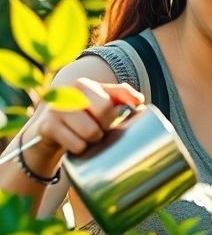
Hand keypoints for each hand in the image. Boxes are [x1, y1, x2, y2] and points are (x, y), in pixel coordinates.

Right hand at [26, 78, 142, 160]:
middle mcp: (68, 92)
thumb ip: (121, 96)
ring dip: (93, 140)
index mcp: (84, 85)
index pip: (116, 95)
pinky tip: (74, 142)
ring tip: (86, 135)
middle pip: (105, 112)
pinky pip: (78, 146)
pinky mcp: (48, 128)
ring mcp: (56, 110)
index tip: (123, 112)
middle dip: (106, 126)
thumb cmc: (82, 116)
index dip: (122, 108)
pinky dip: (81, 149)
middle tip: (99, 128)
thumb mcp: (101, 102)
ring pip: (92, 132)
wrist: (48, 132)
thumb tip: (140, 102)